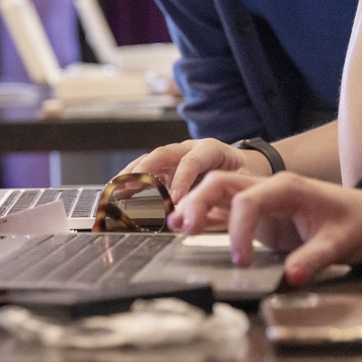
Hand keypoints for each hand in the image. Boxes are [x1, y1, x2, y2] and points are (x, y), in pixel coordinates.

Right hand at [121, 138, 271, 202]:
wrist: (244, 166)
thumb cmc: (244, 175)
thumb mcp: (243, 183)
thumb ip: (227, 195)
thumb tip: (208, 213)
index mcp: (211, 149)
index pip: (192, 161)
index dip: (182, 180)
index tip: (174, 200)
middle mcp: (190, 148)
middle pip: (164, 153)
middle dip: (146, 168)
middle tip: (132, 183)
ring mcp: (177, 156)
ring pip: (152, 159)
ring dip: (133, 173)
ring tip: (117, 186)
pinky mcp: (168, 167)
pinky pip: (148, 170)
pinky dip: (133, 180)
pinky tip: (119, 191)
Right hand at [170, 172, 361, 283]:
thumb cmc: (358, 223)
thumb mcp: (342, 243)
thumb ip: (314, 259)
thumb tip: (291, 278)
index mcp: (288, 188)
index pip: (249, 200)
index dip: (238, 230)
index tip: (240, 261)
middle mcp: (270, 188)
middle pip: (223, 184)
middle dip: (199, 202)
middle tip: (183, 228)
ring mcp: (263, 198)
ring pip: (219, 191)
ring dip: (196, 205)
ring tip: (175, 225)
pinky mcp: (261, 212)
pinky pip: (226, 208)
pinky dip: (206, 215)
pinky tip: (186, 227)